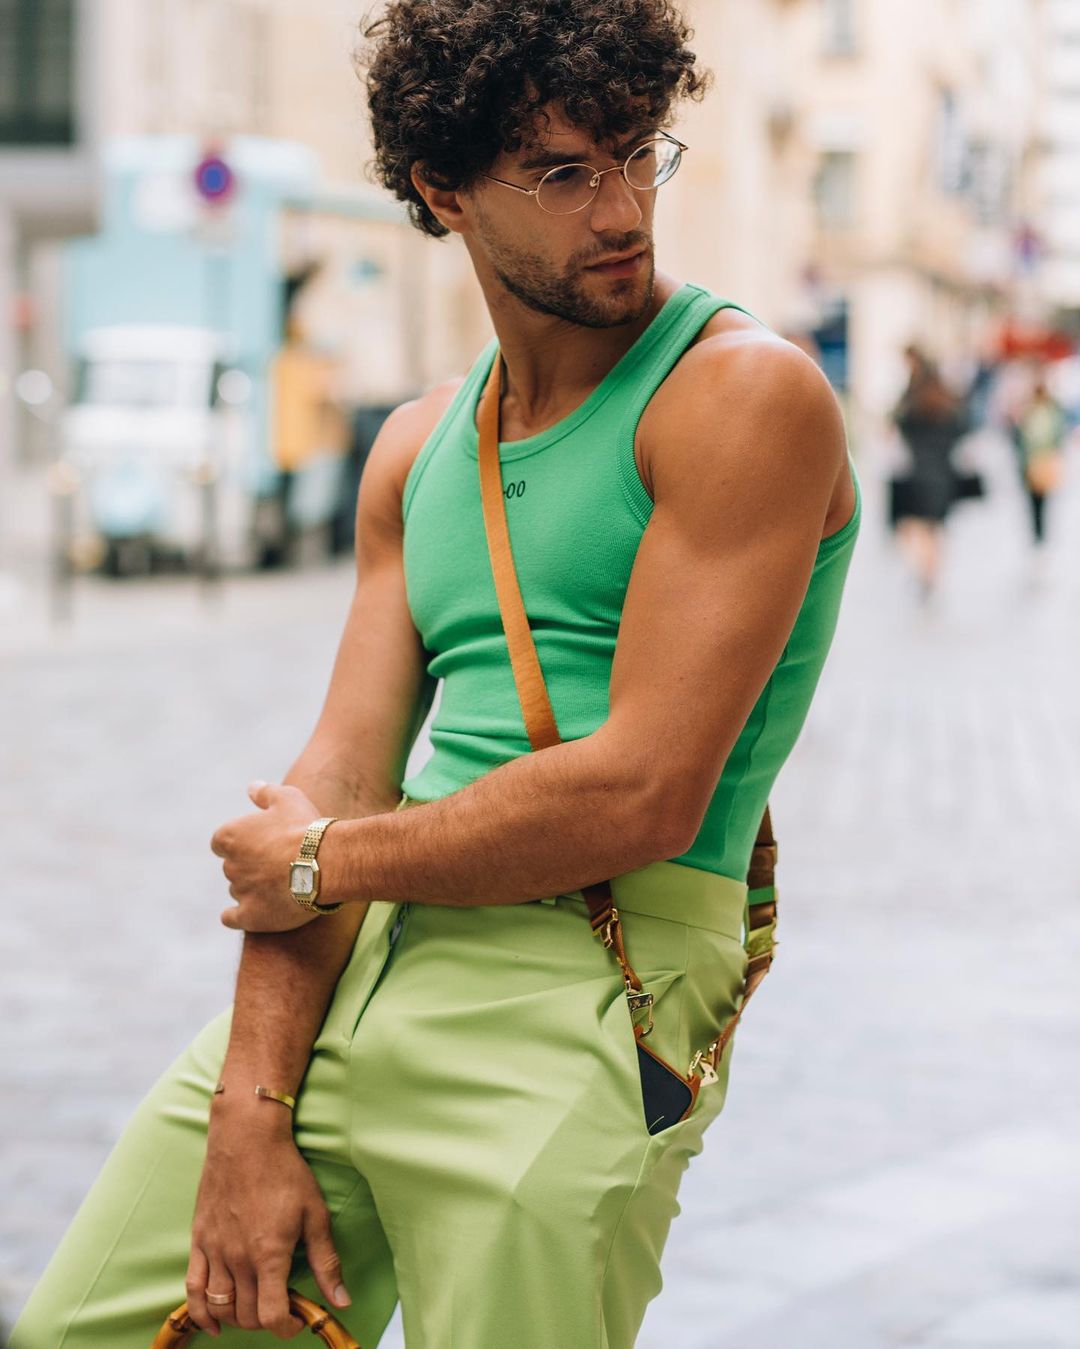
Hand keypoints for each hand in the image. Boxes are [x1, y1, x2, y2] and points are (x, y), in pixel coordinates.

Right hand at [185, 1110, 350, 1337]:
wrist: (247, 1139)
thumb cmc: (285, 1172)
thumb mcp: (315, 1213)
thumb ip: (326, 1261)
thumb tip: (342, 1300)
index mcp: (270, 1254)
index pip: (273, 1316)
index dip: (288, 1328)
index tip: (299, 1320)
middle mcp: (238, 1259)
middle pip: (248, 1316)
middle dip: (268, 1320)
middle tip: (283, 1304)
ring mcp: (215, 1251)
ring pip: (221, 1308)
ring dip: (240, 1318)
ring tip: (257, 1306)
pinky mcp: (199, 1241)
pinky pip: (193, 1290)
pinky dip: (201, 1314)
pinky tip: (214, 1323)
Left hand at [211, 782, 322, 932]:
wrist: (324, 863)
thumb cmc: (305, 827)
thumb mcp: (287, 798)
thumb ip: (265, 793)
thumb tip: (252, 787)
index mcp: (230, 836)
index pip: (221, 842)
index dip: (240, 843)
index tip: (258, 844)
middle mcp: (229, 865)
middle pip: (232, 866)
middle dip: (249, 865)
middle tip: (276, 863)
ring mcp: (239, 892)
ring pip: (238, 890)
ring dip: (252, 888)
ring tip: (280, 885)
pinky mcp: (250, 916)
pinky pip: (232, 918)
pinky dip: (237, 915)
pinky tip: (249, 913)